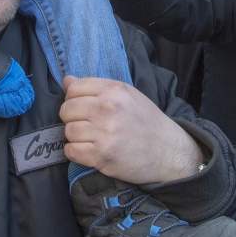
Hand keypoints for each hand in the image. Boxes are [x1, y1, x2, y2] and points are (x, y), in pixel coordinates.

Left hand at [58, 76, 203, 183]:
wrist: (169, 151)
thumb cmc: (146, 121)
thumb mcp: (127, 95)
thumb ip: (96, 87)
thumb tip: (66, 80)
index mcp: (114, 90)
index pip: (73, 88)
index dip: (74, 98)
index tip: (83, 107)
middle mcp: (107, 108)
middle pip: (66, 110)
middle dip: (72, 118)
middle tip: (86, 125)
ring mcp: (104, 133)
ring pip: (68, 131)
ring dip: (75, 137)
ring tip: (90, 139)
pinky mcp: (102, 156)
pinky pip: (71, 151)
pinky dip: (75, 153)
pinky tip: (88, 151)